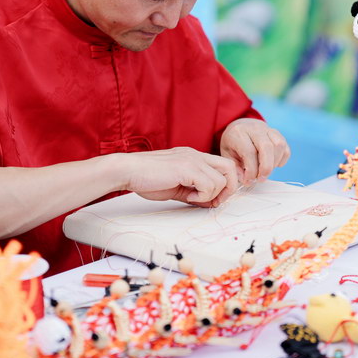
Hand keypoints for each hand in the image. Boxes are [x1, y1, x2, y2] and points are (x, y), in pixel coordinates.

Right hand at [123, 147, 240, 207]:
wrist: (128, 171)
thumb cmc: (146, 178)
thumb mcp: (176, 185)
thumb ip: (193, 191)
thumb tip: (209, 202)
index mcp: (193, 157)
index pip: (223, 165)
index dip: (224, 184)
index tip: (214, 199)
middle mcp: (195, 155)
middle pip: (229, 167)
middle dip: (228, 188)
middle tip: (214, 201)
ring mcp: (192, 160)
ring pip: (220, 180)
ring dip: (210, 195)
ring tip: (192, 197)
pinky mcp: (187, 168)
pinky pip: (209, 185)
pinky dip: (202, 195)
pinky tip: (188, 196)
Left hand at [219, 118, 289, 184]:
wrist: (240, 126)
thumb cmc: (233, 143)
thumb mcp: (227, 154)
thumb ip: (236, 168)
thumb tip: (247, 179)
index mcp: (238, 132)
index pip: (249, 152)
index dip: (251, 170)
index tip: (249, 181)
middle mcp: (254, 128)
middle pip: (267, 147)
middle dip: (266, 167)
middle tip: (261, 179)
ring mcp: (267, 129)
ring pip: (279, 145)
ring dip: (275, 163)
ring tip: (265, 171)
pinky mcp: (277, 133)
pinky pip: (285, 147)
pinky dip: (282, 159)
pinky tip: (273, 164)